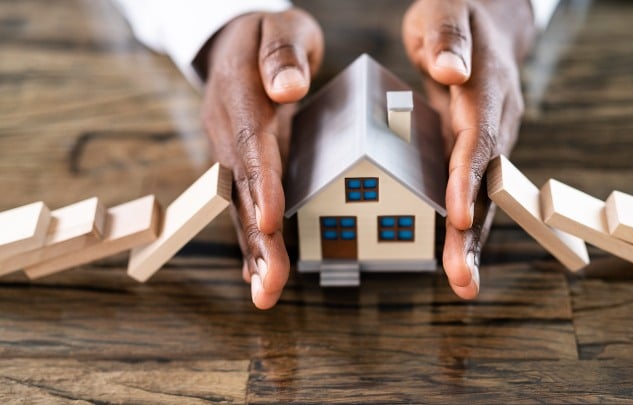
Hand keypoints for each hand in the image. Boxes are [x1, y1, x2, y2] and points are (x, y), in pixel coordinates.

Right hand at [201, 9, 323, 308]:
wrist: (236, 42)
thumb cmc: (265, 35)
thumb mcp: (278, 27)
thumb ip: (282, 54)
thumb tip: (288, 88)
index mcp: (240, 98)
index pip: (251, 145)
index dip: (261, 185)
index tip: (271, 221)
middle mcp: (230, 132)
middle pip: (243, 189)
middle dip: (257, 239)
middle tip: (269, 284)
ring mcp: (232, 152)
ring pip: (241, 205)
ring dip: (254, 251)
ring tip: (265, 292)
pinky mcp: (243, 165)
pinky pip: (245, 204)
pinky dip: (252, 240)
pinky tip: (258, 271)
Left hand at [402, 0, 534, 297]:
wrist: (486, 20)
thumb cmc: (457, 14)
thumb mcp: (445, 12)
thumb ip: (447, 37)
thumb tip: (450, 71)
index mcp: (487, 89)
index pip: (478, 138)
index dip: (468, 178)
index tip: (457, 216)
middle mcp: (496, 120)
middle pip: (488, 181)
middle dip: (474, 232)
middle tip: (463, 279)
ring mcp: (490, 138)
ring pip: (484, 193)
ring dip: (472, 240)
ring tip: (462, 283)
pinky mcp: (476, 149)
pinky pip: (473, 189)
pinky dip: (464, 224)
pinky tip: (453, 256)